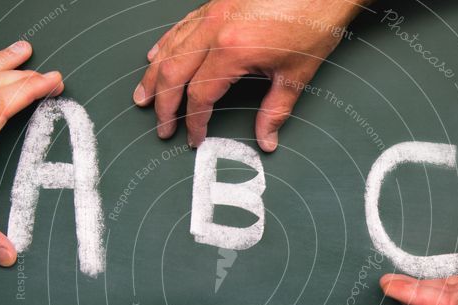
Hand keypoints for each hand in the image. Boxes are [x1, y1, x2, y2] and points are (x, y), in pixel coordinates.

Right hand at [133, 0, 365, 151]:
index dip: (194, 122)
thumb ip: (276, 111)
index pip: (200, 96)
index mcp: (232, 51)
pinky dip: (166, 44)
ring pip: (170, 48)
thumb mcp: (297, 74)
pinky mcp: (217, 4)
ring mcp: (213, 13)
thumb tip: (266, 139)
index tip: (194, 138)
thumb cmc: (314, 21)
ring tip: (144, 97)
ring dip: (154, 75)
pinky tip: (156, 55)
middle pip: (173, 74)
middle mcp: (215, 30)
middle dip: (164, 105)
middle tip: (162, 128)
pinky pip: (181, 27)